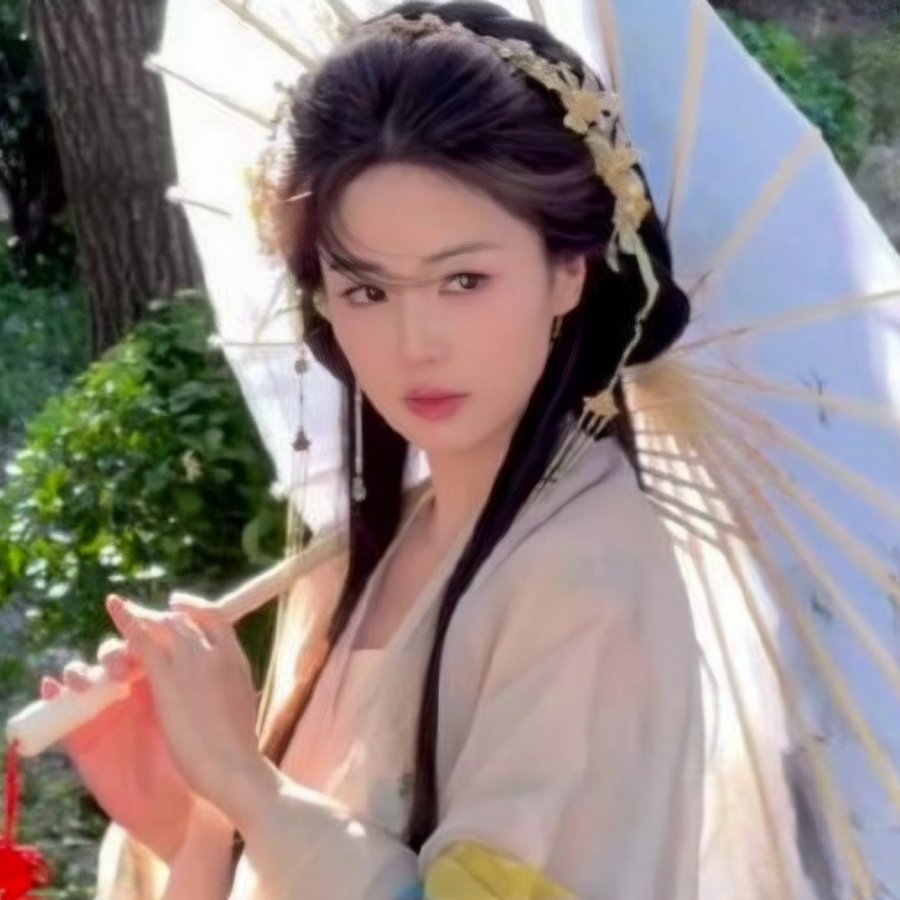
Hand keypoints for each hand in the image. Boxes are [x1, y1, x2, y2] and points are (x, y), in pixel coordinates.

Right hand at [40, 635, 195, 863]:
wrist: (183, 806)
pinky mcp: (86, 735)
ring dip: (83, 670)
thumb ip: (194, 673)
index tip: (151, 636)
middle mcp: (134, 687)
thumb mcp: (200, 709)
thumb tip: (204, 631)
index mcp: (164, 676)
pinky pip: (65, 711)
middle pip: (117, 652)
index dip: (148, 631)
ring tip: (86, 678)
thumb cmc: (199, 756)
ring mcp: (108, 709)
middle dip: (117, 651)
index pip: (149, 639)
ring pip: (88, 675)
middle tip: (124, 663)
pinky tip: (53, 687)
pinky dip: (54, 694)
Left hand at [105, 592, 263, 818]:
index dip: (194, 608)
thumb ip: (229, 686)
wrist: (234, 768)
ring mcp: (192, 663)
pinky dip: (128, 620)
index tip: (178, 606)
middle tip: (143, 612)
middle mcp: (215, 652)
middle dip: (162, 613)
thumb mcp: (240, 705)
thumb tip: (227, 688)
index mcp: (237, 659)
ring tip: (123, 608)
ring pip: (164, 623)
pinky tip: (115, 606)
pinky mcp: (167, 680)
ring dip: (143, 615)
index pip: (214, 617)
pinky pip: (143, 640)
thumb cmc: (240, 750)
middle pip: (185, 618)